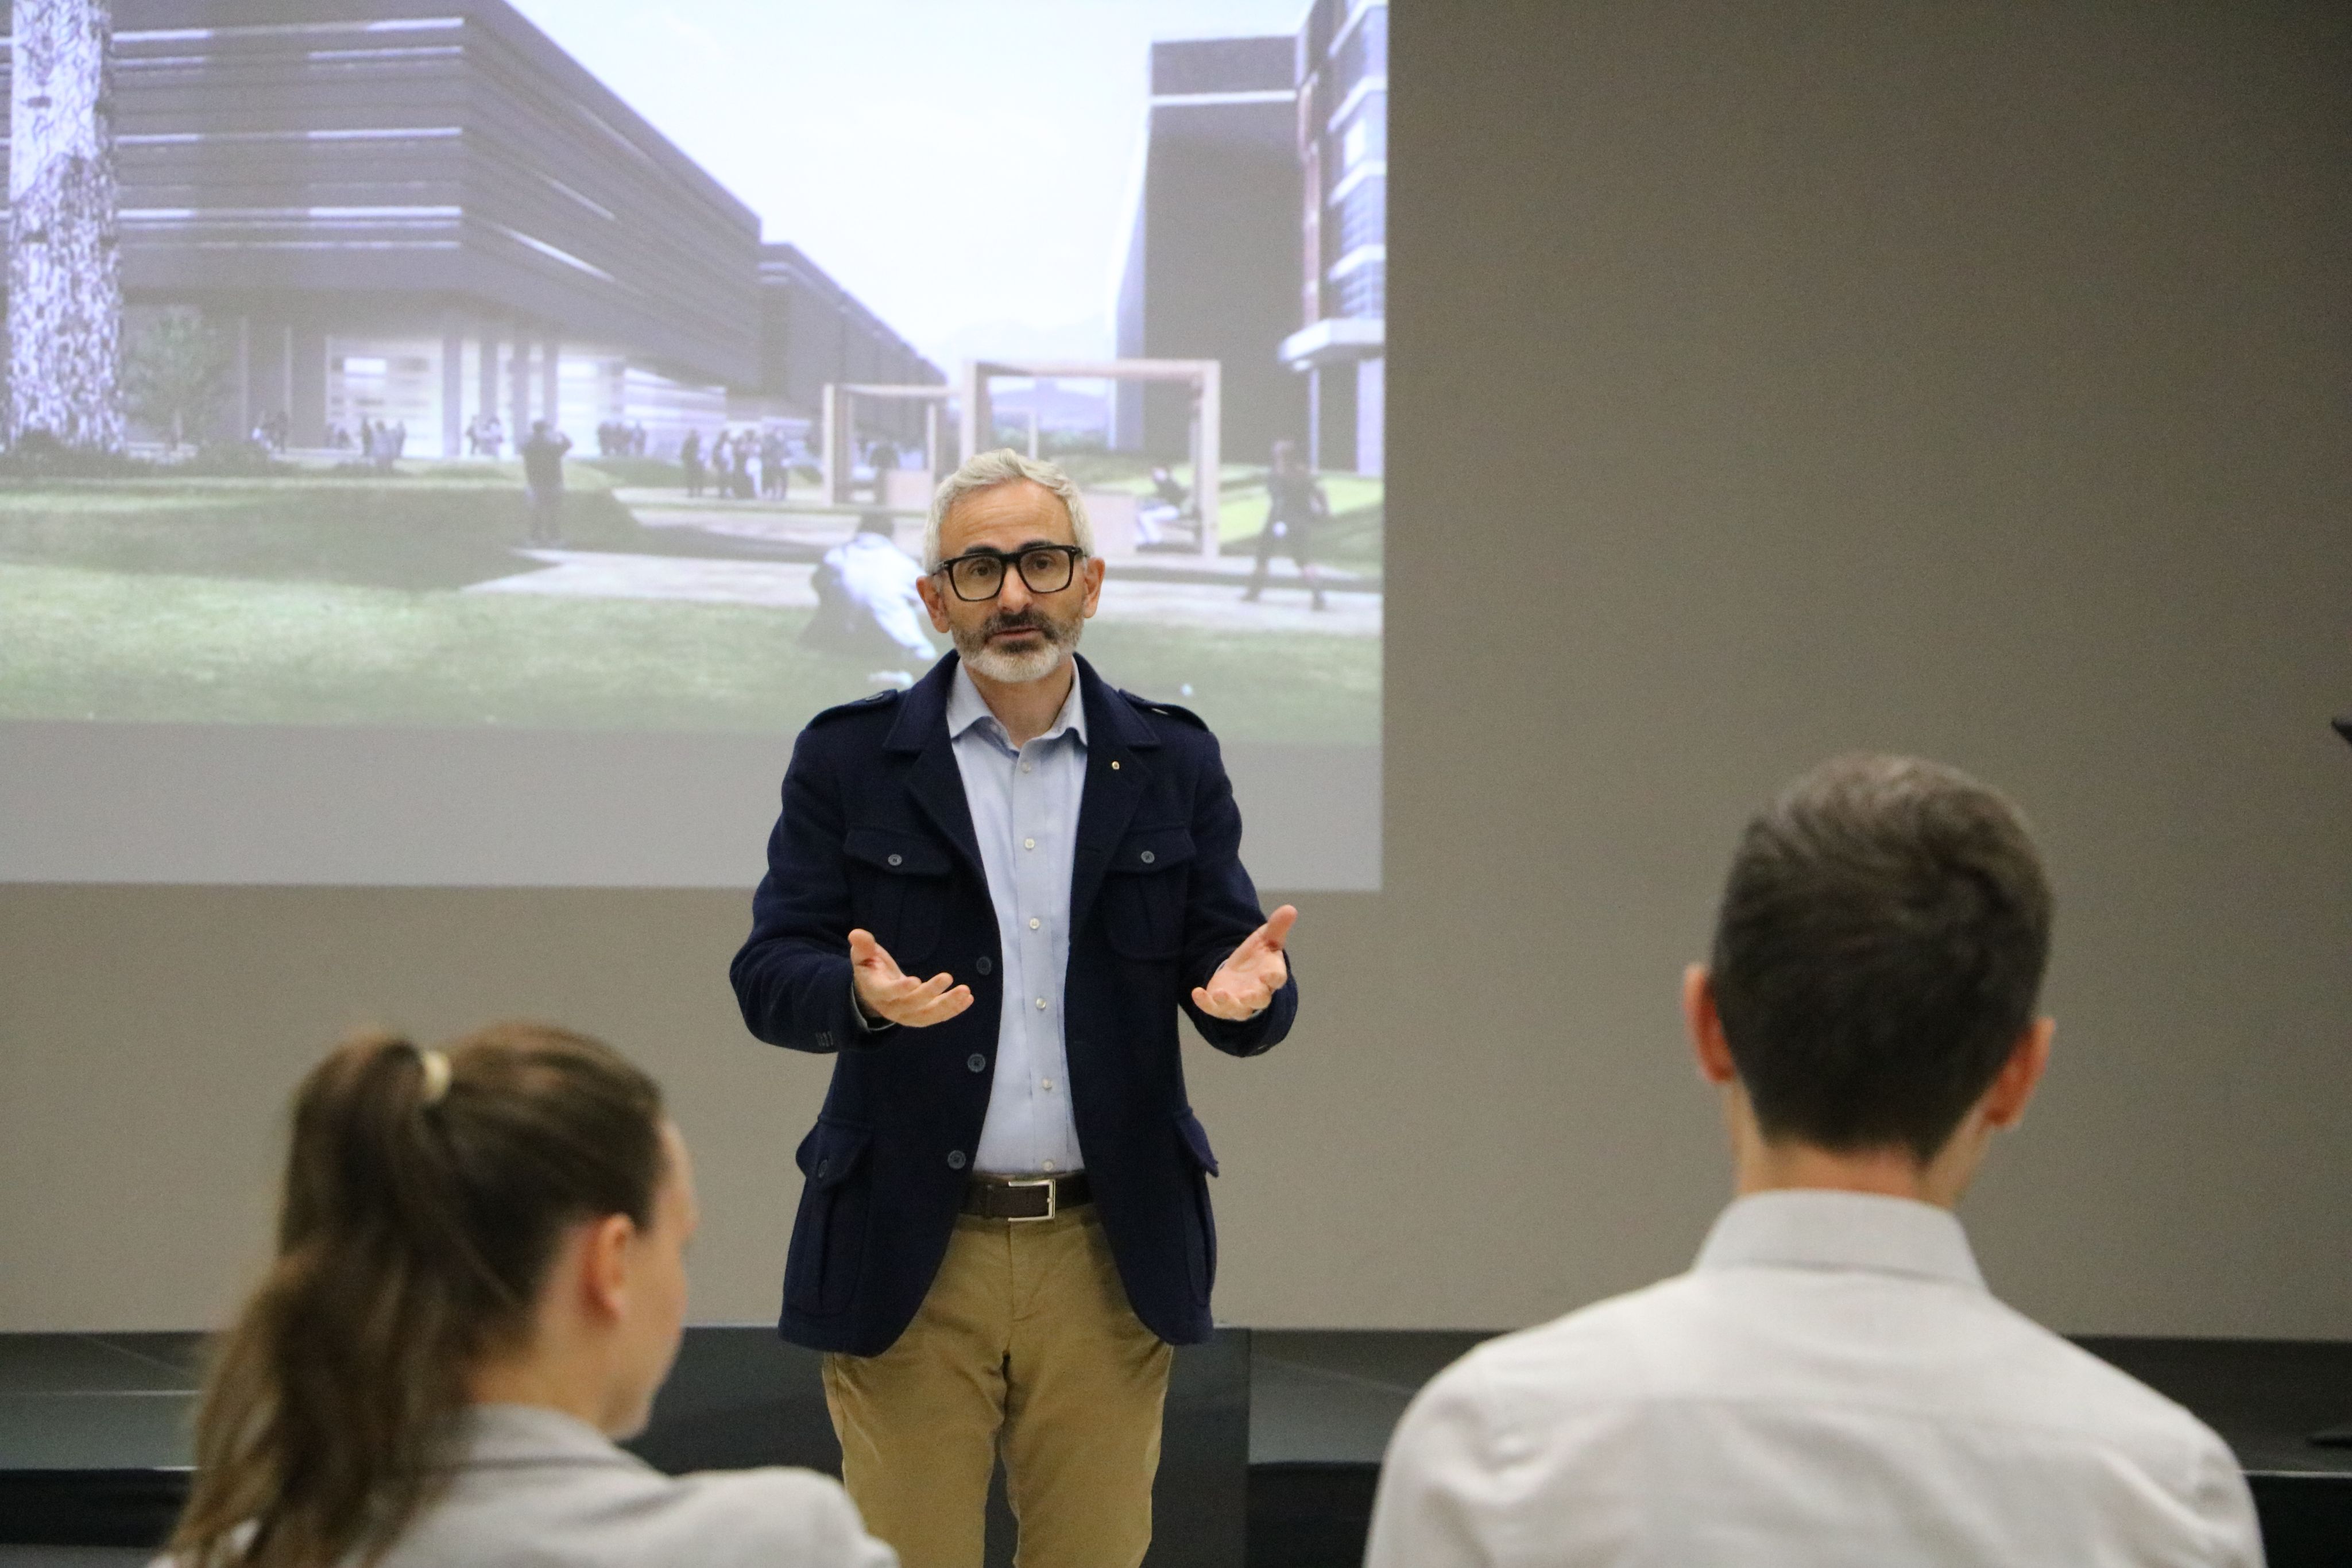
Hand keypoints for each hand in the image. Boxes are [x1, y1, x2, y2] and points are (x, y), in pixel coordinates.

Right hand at [849, 928, 972, 1027]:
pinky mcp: (921, 1017)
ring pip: (928, 1015)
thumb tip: (856, 933)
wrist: (875, 993)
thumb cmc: (871, 969)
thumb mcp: (863, 956)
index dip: (900, 989)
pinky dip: (954, 1009)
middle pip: (912, 1004)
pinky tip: (968, 998)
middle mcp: (893, 1008)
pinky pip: (938, 1016)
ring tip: (965, 992)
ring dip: (948, 1004)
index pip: (888, 993)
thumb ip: (862, 946)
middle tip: (947, 977)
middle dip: (930, 992)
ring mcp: (908, 1015)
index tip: (915, 980)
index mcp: (877, 992)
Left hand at [1191, 905, 1296, 1020]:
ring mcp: (1239, 1002)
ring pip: (1237, 1009)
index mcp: (1272, 976)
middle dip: (1253, 998)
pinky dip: (1205, 1003)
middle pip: (1259, 1000)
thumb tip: (1290, 908)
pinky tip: (1197, 993)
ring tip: (1219, 994)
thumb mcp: (1266, 939)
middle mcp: (1258, 993)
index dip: (1273, 978)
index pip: (1277, 979)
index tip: (1268, 975)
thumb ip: (1277, 926)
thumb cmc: (1258, 957)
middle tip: (1247, 995)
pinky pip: (1214, 1009)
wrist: (1241, 973)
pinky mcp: (1221, 1005)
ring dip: (1228, 1003)